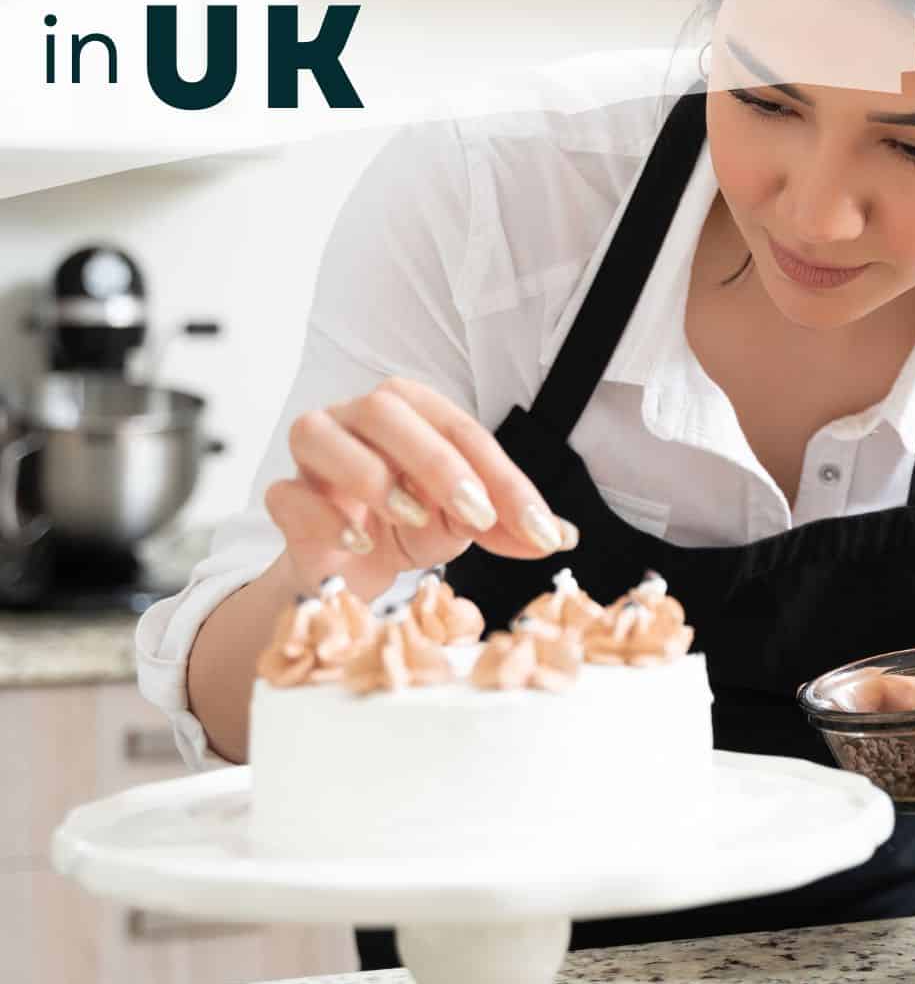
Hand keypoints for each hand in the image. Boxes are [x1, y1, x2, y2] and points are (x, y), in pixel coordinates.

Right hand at [265, 376, 577, 595]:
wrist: (351, 573)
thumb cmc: (408, 528)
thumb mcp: (466, 525)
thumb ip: (507, 525)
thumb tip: (562, 536)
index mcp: (413, 412)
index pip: (461, 431)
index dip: (503, 479)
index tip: (537, 529)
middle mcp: (357, 419)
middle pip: (387, 410)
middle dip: (437, 461)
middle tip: (476, 514)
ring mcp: (313, 454)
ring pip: (320, 432)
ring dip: (372, 476)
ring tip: (412, 520)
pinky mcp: (283, 497)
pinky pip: (287, 493)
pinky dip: (325, 516)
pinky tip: (359, 543)